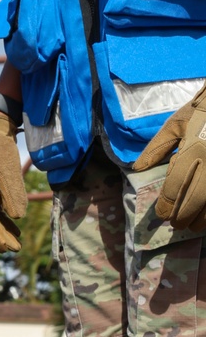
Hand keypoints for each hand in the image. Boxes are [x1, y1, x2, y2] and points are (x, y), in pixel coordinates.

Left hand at [132, 82, 205, 230]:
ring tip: (195, 225)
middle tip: (178, 225)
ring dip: (204, 219)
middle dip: (184, 216)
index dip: (166, 205)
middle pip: (194, 200)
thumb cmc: (203, 111)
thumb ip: (156, 148)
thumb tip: (137, 168)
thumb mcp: (176, 124)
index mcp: (192, 151)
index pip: (174, 187)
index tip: (163, 214)